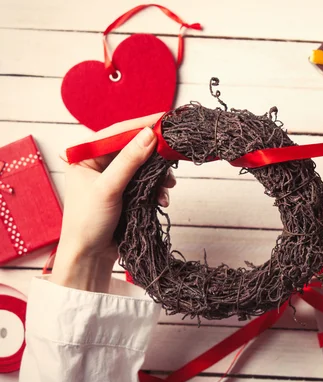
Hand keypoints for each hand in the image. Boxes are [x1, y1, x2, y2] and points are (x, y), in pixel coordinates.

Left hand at [51, 113, 175, 292]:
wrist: (89, 256)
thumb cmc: (87, 222)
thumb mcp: (108, 188)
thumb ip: (129, 161)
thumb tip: (149, 134)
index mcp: (85, 155)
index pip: (118, 132)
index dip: (143, 125)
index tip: (166, 120)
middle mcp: (98, 162)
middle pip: (134, 147)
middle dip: (155, 155)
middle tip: (174, 156)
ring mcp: (113, 177)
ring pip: (144, 165)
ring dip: (158, 175)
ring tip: (168, 186)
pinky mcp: (125, 191)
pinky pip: (146, 181)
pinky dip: (156, 188)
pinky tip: (162, 198)